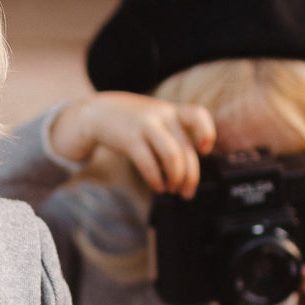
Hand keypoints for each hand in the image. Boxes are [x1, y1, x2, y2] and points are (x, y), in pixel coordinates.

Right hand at [47, 93, 214, 196]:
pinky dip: (156, 180)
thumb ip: (174, 137)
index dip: (207, 133)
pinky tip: (157, 187)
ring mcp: (146, 126)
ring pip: (172, 156)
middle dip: (190, 177)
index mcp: (172, 111)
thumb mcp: (156, 120)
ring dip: (176, 178)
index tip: (204, 151)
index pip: (198, 115)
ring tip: (171, 190)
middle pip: (186, 150)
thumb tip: (189, 173)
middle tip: (187, 193)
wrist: (98, 112)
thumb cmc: (133, 123)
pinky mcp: (129, 139)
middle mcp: (162, 116)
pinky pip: (149, 164)